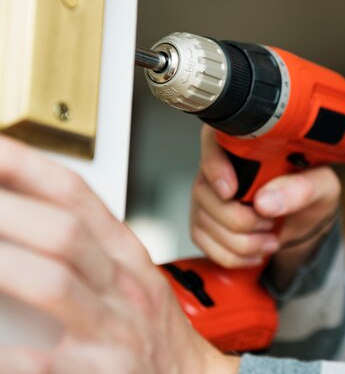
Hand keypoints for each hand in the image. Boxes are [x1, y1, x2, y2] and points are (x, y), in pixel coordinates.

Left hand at [0, 136, 237, 373]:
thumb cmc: (153, 332)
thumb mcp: (132, 278)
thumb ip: (87, 248)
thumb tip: (23, 217)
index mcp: (126, 256)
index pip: (77, 197)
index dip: (28, 167)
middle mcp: (122, 286)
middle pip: (64, 232)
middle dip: (6, 211)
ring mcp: (114, 331)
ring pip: (53, 284)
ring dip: (2, 265)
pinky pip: (42, 362)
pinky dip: (6, 353)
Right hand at [190, 126, 340, 283]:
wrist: (304, 220)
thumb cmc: (311, 193)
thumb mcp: (322, 186)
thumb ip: (300, 187)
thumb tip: (266, 200)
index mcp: (245, 142)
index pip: (212, 141)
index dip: (215, 167)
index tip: (231, 192)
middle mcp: (219, 165)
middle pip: (205, 192)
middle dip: (241, 219)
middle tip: (270, 223)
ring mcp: (207, 196)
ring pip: (205, 223)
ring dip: (242, 242)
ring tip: (270, 239)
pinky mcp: (203, 223)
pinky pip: (205, 245)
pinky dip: (234, 256)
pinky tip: (255, 250)